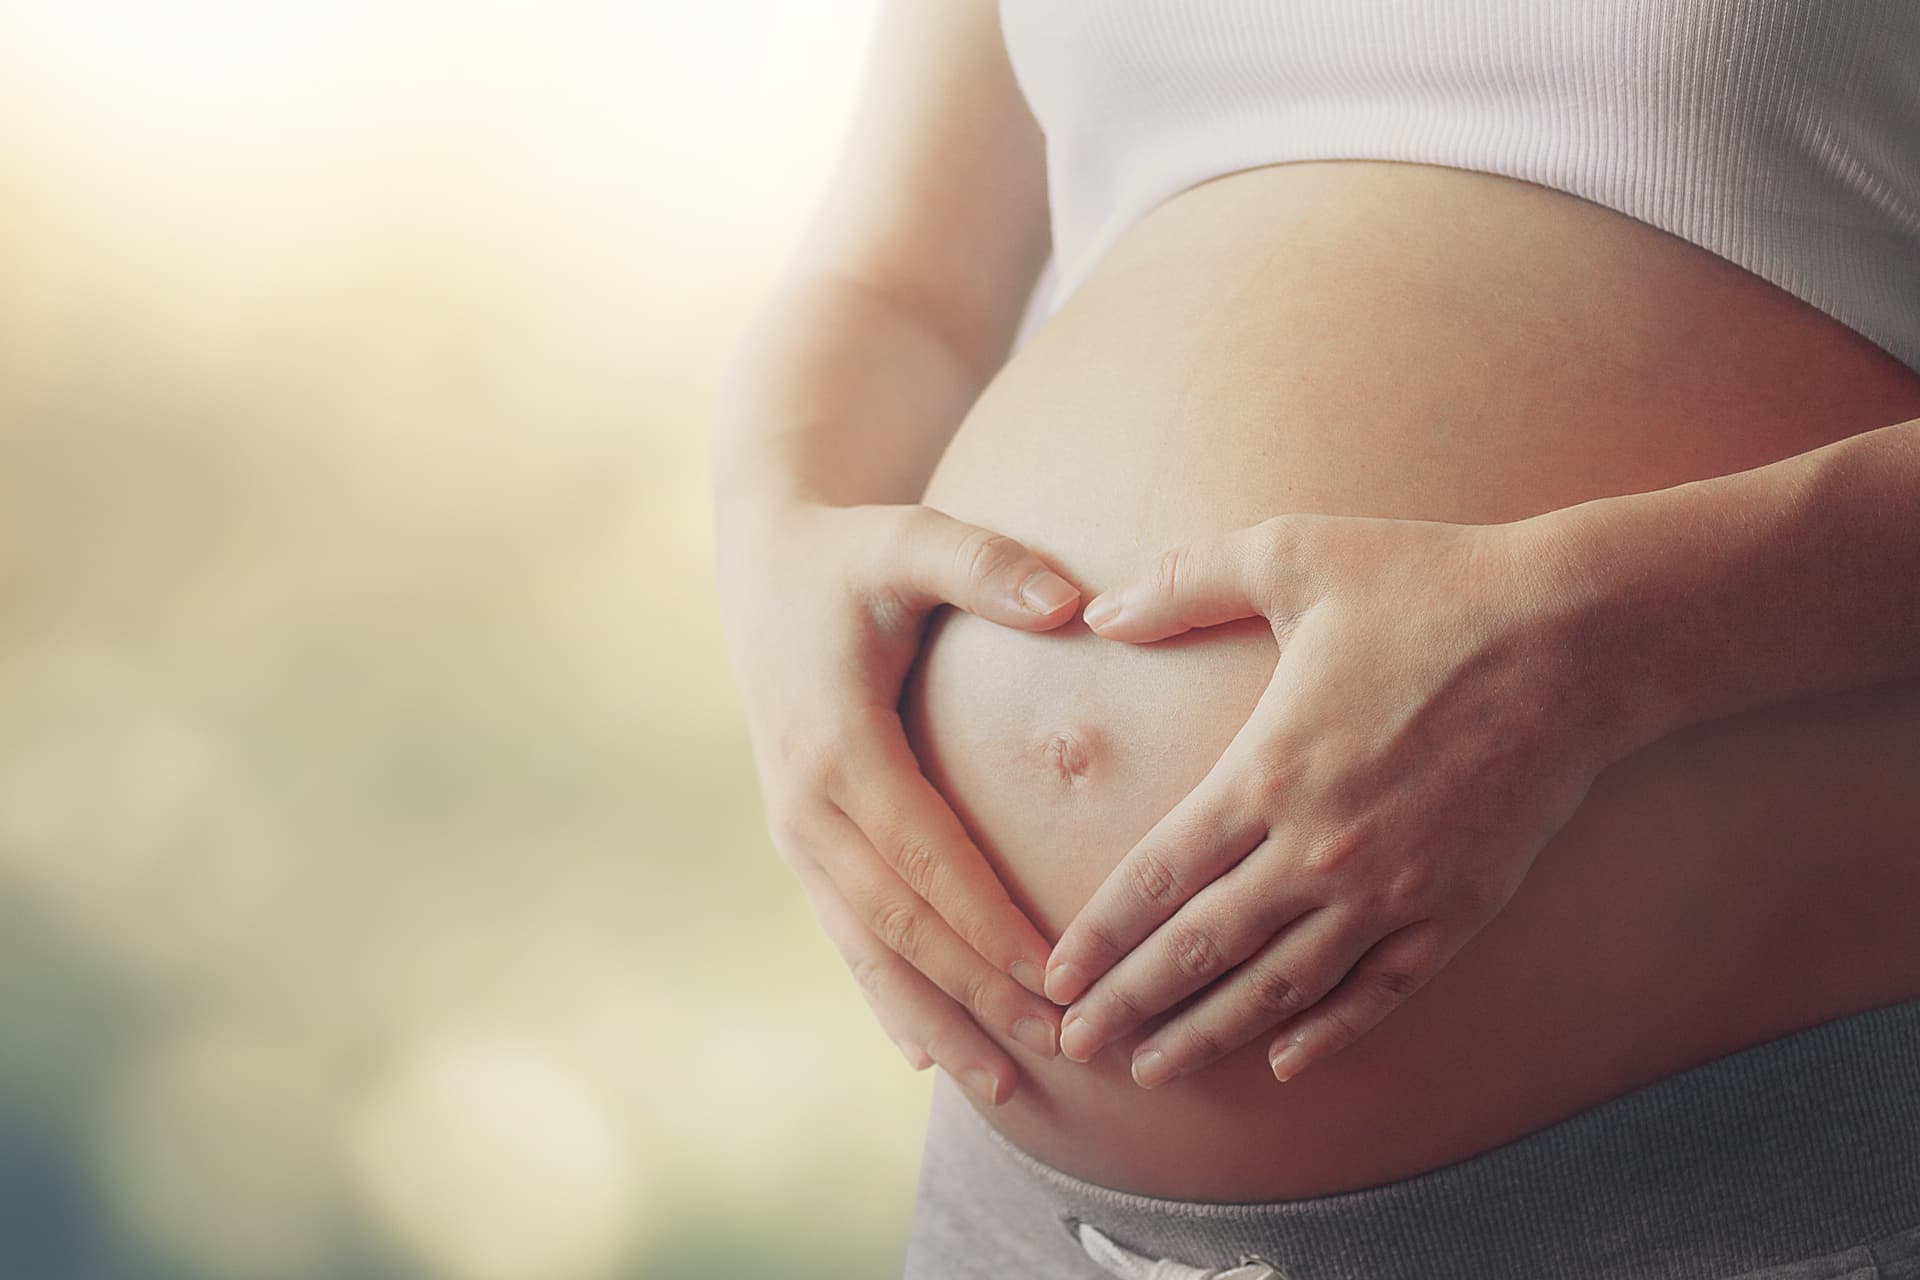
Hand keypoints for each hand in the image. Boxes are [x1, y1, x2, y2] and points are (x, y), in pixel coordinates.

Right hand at [714, 499, 1079, 1106]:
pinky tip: (924, 1051)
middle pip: (899, 924)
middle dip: (974, 994)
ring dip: (933, 1019)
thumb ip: (986, 565)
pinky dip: (886, 994)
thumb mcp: (908, 539)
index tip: (1051, 980)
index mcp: (836, 747)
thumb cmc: (849, 555)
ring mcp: (797, 832)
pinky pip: (847, 934)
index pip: (924, 858)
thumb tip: (1073, 603)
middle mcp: (806, 807)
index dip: (986, 923)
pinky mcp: (803, 842)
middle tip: (1054, 1054)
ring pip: (868, 949)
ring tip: (999, 1088)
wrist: (764, 567)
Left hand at [1039, 512, 1610, 1087]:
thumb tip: (1098, 609)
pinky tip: (1285, 1062)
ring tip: (1153, 1072)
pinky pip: (1380, 992)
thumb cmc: (1433, 585)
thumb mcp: (1295, 554)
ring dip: (1210, 1034)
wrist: (1581, 634)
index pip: (1157, 877)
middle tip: (1076, 1048)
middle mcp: (1321, 847)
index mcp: (1268, 769)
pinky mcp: (1459, 909)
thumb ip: (1187, 581)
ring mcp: (1392, 888)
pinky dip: (1329, 1033)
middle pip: (1203, 947)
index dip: (1099, 937)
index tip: (1055, 979)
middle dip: (1131, 1004)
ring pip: (1281, 987)